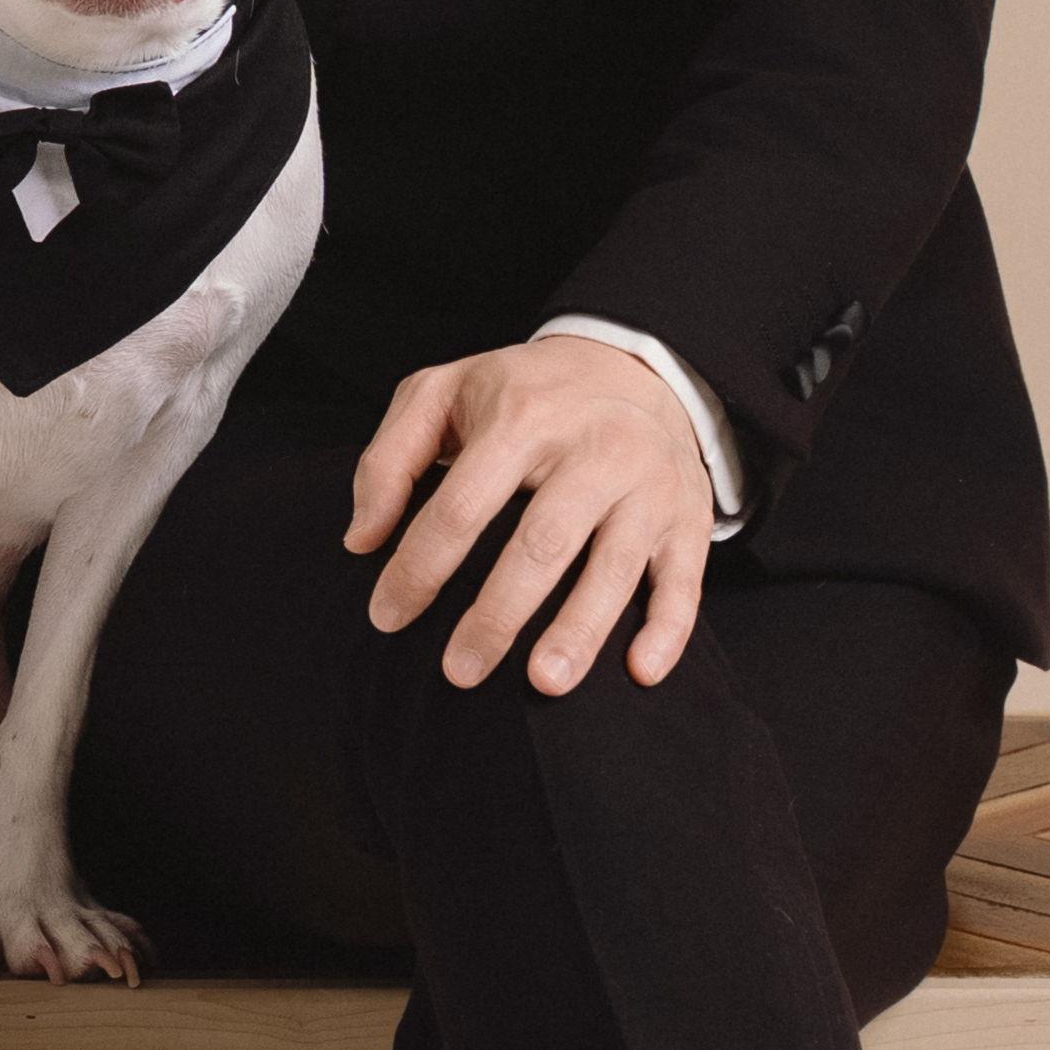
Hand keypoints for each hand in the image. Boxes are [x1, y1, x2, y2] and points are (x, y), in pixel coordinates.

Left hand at [348, 337, 715, 696]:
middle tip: (458, 672)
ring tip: (543, 684)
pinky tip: (640, 672)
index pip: (461, 506)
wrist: (636, 365)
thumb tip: (361, 539)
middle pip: (541, 544)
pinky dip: (668, 628)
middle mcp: (593, 449)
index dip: (420, 567)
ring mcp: (648, 485)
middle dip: (497, 615)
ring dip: (579, 630)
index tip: (387, 617)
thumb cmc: (523, 393)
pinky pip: (685, 578)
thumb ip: (388, 459)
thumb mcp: (442, 393)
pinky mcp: (688, 516)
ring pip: (614, 566)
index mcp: (523, 417)